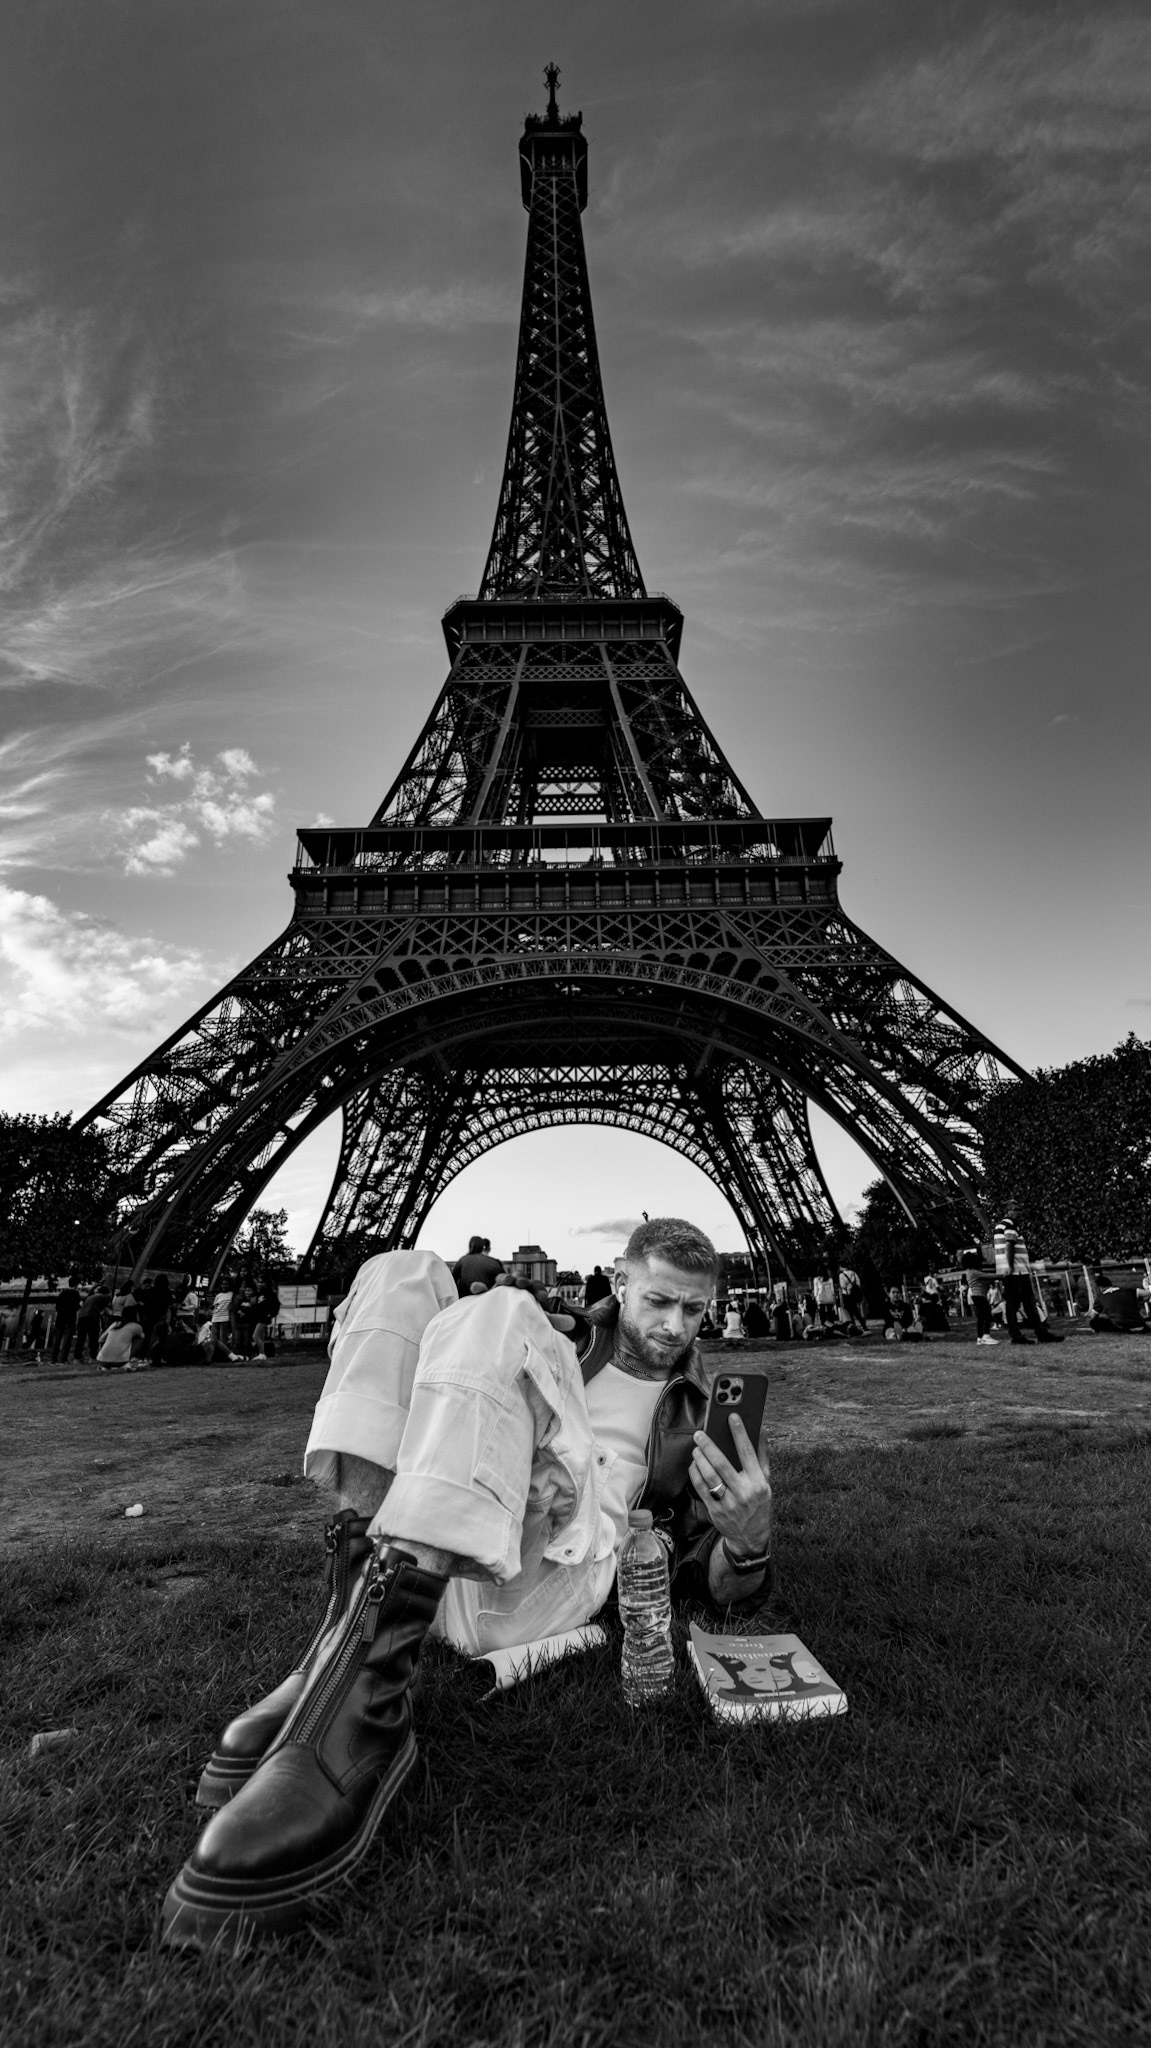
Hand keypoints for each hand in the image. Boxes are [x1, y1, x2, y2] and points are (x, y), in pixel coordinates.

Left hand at [689, 1414, 771, 1558]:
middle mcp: (745, 1492)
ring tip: (696, 1448)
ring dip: (699, 1459)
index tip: (732, 1416)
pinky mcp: (715, 1511)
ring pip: (709, 1475)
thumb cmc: (758, 1501)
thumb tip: (761, 1428)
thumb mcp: (765, 1481)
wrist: (750, 1535)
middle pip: (722, 1464)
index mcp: (759, 1481)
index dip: (740, 1433)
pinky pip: (701, 1488)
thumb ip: (762, 1455)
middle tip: (699, 1434)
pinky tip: (694, 1464)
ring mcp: (729, 1502)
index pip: (748, 1452)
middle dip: (709, 1446)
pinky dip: (695, 1473)